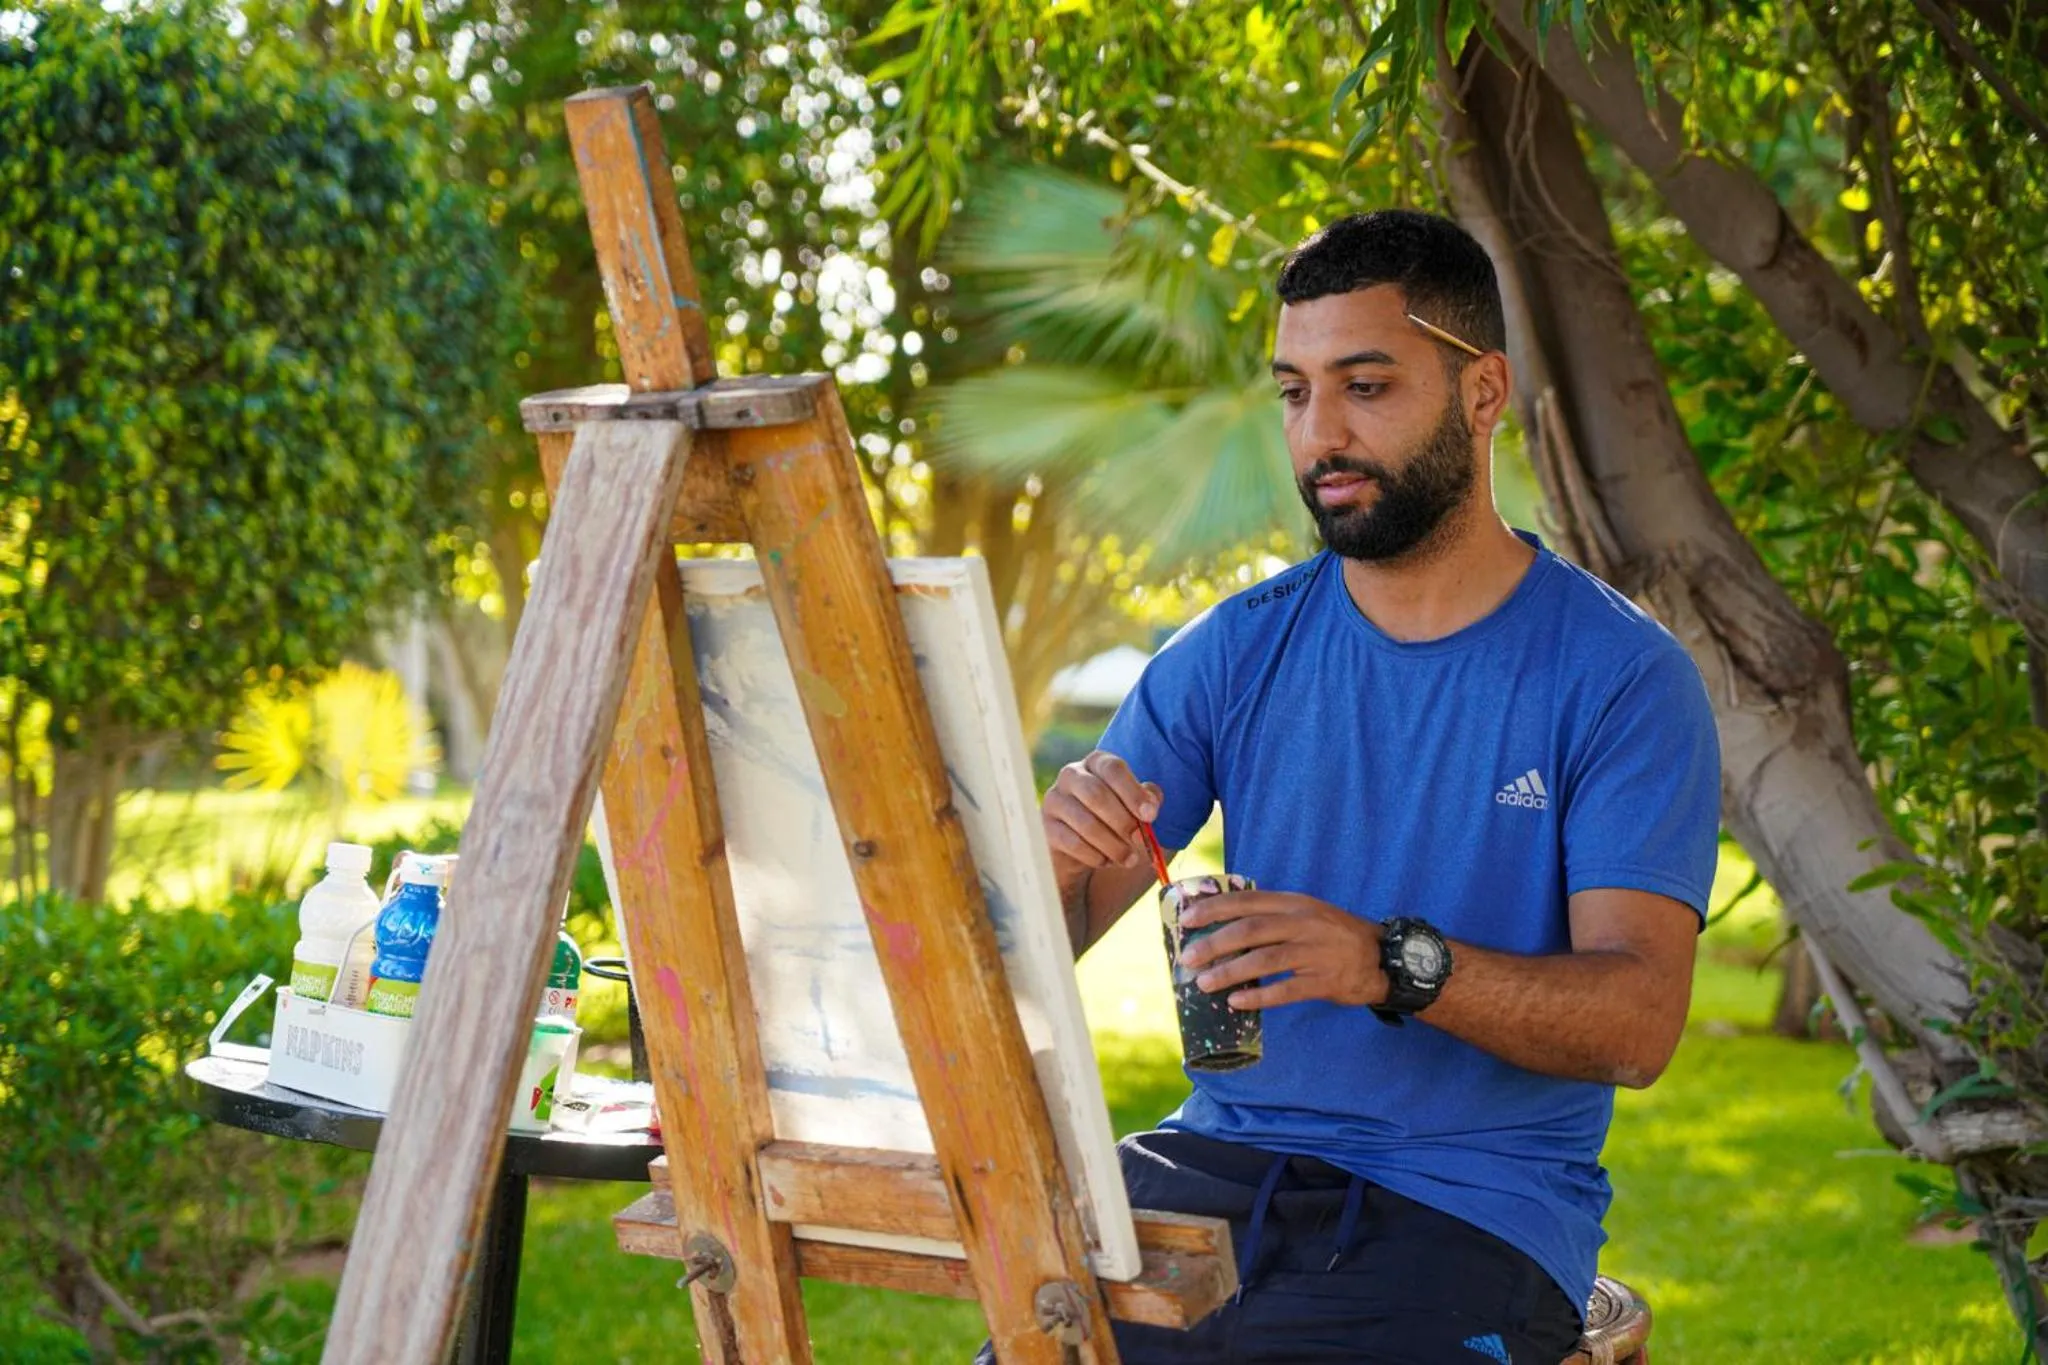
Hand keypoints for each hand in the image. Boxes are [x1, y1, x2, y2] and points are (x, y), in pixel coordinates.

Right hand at [1041, 750, 1162, 890]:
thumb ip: (1147, 800)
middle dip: (1122, 820)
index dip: (1133, 792)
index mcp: (1096, 763)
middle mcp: (1071, 775)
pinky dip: (1094, 856)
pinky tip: (1105, 861)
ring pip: (1086, 823)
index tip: (1151, 816)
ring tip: (1129, 859)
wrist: (1083, 850)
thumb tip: (1151, 802)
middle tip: (1139, 840)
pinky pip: (1073, 843)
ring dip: (1113, 845)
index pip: (1113, 769)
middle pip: (1096, 794)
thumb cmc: (1114, 821)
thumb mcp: (1135, 808)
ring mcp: (1054, 800)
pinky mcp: (1046, 828)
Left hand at [1178, 890, 1385, 1009]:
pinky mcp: (1325, 981)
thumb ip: (1271, 916)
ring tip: (1205, 983)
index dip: (1214, 910)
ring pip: (1265, 960)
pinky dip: (1260, 996)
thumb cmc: (1334, 935)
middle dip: (1215, 944)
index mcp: (1294, 903)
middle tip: (1188, 958)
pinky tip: (1238, 1002)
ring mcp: (1315, 952)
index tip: (1186, 920)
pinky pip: (1287, 989)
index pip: (1246, 901)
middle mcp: (1303, 923)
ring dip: (1230, 972)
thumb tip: (1221, 928)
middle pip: (1251, 930)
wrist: (1382, 957)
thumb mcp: (1305, 913)